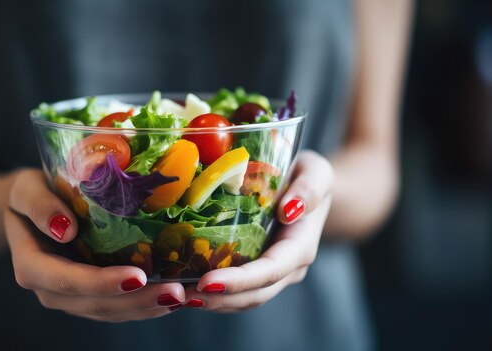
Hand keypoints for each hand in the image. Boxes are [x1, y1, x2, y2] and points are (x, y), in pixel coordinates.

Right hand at [4, 169, 184, 321]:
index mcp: (31, 266)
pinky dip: (147, 305)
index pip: (66, 281)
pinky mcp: (91, 296)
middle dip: (136, 300)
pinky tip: (174, 296)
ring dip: (147, 307)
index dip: (101, 282)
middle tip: (175, 290)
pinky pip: (119, 307)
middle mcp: (50, 290)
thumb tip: (65, 229)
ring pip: (111, 311)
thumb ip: (38, 205)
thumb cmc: (31, 193)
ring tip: (182, 295)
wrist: (33, 208)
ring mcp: (72, 298)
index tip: (137, 276)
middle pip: (95, 303)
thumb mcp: (26, 189)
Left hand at [178, 151, 333, 311]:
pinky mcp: (253, 271)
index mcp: (300, 246)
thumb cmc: (308, 176)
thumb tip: (289, 211)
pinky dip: (210, 295)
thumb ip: (310, 188)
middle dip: (218, 299)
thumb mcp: (316, 172)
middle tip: (180, 294)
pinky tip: (183, 290)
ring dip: (211, 302)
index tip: (207, 282)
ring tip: (176, 296)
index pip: (270, 270)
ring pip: (242, 300)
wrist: (308, 189)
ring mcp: (271, 274)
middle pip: (254, 294)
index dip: (240, 280)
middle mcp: (287, 268)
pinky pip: (234, 292)